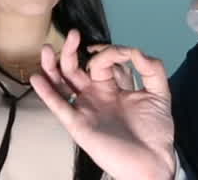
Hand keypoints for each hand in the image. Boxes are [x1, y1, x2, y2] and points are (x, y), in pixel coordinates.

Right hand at [30, 30, 175, 179]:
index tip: (123, 52)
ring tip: (46, 49)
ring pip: (63, 83)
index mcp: (115, 88)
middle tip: (72, 35)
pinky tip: (37, 77)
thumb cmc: (155, 133)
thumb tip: (135, 50)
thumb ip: (152, 69)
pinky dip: (46, 92)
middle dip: (72, 50)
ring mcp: (86, 108)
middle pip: (77, 68)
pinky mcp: (78, 123)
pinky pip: (59, 106)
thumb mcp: (160, 94)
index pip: (105, 62)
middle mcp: (97, 95)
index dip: (112, 52)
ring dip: (53, 65)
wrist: (152, 163)